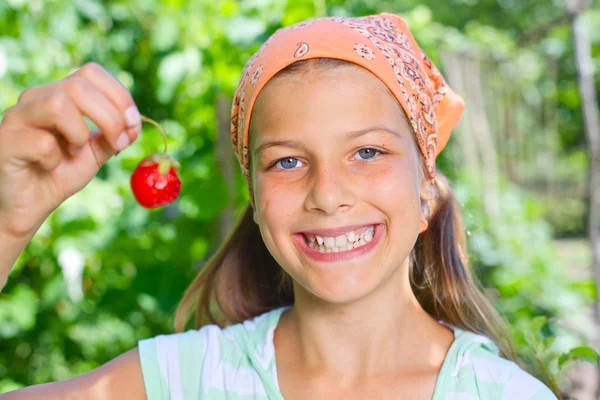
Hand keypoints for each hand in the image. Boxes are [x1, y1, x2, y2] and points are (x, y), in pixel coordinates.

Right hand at [0, 62, 140, 238]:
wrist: (29, 205)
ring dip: (80, 133)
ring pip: (57, 104)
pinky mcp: (7, 142)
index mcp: (58, 93)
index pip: (92, 73)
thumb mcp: (95, 152)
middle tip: (118, 144)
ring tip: (76, 152)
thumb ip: (114, 135)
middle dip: (110, 117)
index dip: (120, 96)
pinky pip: (42, 142)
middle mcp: (36, 98)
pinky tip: (51, 167)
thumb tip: (134, 123)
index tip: (133, 125)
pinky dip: (56, 158)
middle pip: (79, 86)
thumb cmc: (60, 173)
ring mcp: (18, 117)